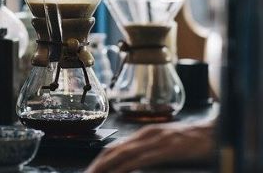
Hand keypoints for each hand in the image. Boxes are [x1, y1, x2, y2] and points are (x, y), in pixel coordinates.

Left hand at [86, 120, 214, 172]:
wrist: (212, 132)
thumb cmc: (190, 140)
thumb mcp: (163, 144)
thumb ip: (147, 151)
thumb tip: (131, 163)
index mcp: (143, 134)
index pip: (115, 147)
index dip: (100, 159)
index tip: (90, 170)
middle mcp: (145, 134)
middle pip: (113, 150)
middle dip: (97, 164)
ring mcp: (154, 140)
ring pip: (122, 153)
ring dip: (105, 166)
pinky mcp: (165, 148)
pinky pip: (140, 159)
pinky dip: (124, 167)